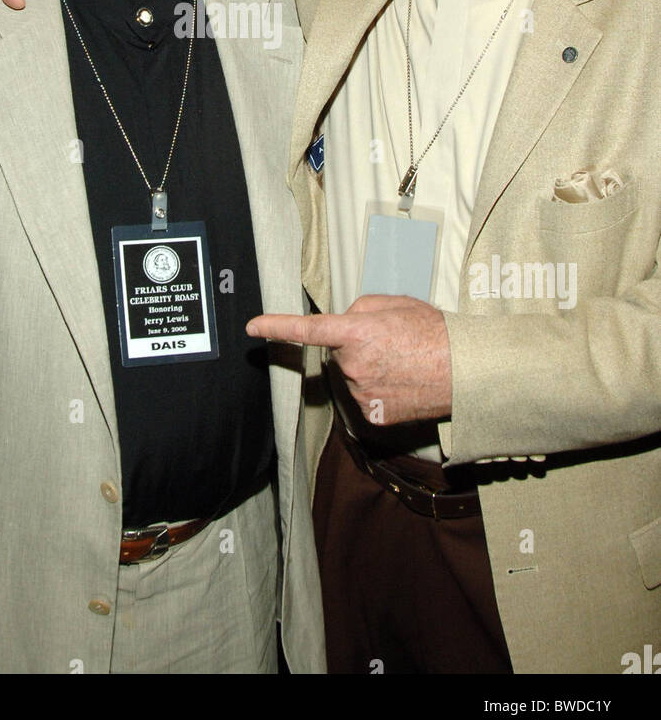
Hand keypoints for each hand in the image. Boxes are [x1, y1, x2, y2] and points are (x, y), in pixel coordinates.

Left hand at [247, 293, 451, 424]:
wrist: (465, 371)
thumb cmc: (434, 333)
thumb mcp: (395, 304)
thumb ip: (359, 309)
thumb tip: (345, 323)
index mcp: (357, 332)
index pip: (308, 329)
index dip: (277, 327)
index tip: (253, 328)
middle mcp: (353, 365)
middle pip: (338, 353)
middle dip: (355, 345)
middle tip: (390, 342)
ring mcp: (362, 394)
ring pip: (351, 376)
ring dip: (367, 368)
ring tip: (401, 362)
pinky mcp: (373, 415)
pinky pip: (364, 397)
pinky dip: (378, 389)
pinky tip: (402, 382)